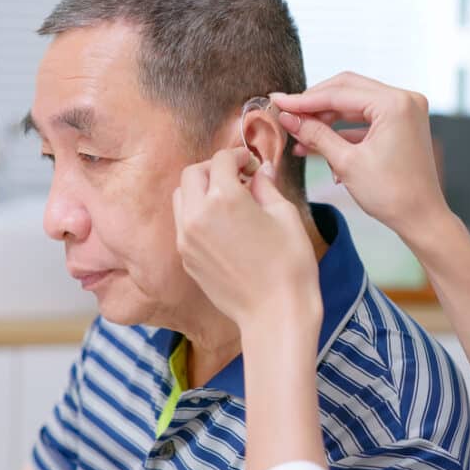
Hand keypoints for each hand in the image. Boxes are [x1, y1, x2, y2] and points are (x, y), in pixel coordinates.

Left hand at [172, 147, 322, 330]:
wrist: (275, 313)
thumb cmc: (289, 264)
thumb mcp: (285, 215)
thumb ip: (267, 187)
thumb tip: (261, 172)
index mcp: (224, 198)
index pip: (221, 160)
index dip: (239, 157)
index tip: (251, 164)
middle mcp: (197, 215)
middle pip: (192, 174)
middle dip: (213, 168)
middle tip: (237, 176)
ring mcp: (187, 239)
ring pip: (181, 197)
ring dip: (200, 190)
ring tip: (227, 200)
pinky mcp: (187, 258)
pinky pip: (183, 224)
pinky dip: (197, 214)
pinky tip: (222, 225)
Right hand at [272, 72, 450, 240]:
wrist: (421, 218)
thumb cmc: (392, 194)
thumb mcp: (346, 163)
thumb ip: (316, 135)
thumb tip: (288, 118)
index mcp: (395, 103)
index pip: (340, 93)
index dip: (304, 100)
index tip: (279, 102)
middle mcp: (404, 99)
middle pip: (348, 89)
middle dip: (315, 103)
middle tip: (287, 113)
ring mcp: (405, 110)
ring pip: (355, 103)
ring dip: (327, 117)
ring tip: (299, 133)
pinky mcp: (402, 123)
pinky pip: (366, 118)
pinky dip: (343, 128)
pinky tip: (318, 143)